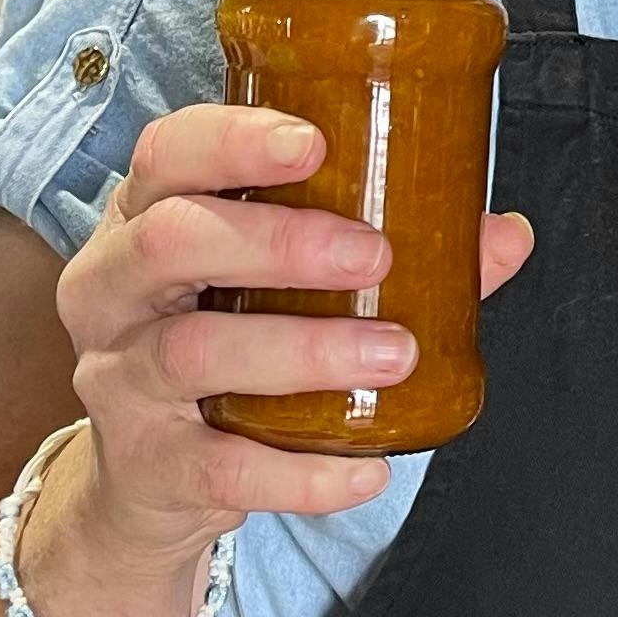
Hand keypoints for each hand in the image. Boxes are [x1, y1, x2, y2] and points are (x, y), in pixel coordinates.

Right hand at [53, 104, 535, 568]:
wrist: (156, 476)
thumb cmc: (233, 337)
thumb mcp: (282, 282)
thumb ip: (392, 253)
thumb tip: (504, 236)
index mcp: (148, 216)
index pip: (166, 153)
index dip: (232, 140)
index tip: (313, 142)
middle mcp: (113, 288)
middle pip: (170, 240)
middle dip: (278, 241)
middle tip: (374, 255)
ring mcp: (120, 377)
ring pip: (193, 350)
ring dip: (304, 351)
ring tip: (396, 355)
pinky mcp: (148, 463)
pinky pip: (219, 466)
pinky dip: (300, 473)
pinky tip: (367, 467)